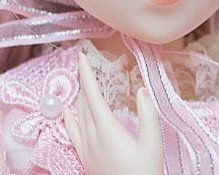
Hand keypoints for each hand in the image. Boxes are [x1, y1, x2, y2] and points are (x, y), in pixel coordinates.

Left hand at [64, 53, 163, 174]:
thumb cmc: (145, 174)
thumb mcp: (153, 145)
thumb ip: (148, 115)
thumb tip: (142, 90)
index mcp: (107, 130)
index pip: (92, 95)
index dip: (85, 74)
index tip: (81, 56)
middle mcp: (91, 137)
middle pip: (83, 102)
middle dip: (82, 80)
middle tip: (82, 61)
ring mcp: (86, 149)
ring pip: (77, 115)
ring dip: (78, 95)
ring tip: (79, 80)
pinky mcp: (85, 158)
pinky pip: (72, 131)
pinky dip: (68, 117)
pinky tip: (66, 111)